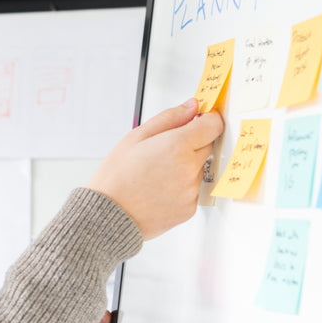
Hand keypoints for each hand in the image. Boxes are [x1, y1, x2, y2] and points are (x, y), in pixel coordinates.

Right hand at [87, 98, 223, 239]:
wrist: (108, 215)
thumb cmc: (116, 177)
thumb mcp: (136, 136)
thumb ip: (169, 118)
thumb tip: (191, 106)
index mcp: (177, 146)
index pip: (213, 125)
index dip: (207, 119)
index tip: (200, 119)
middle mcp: (189, 169)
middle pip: (208, 146)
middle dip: (193, 143)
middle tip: (165, 150)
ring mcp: (191, 191)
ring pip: (199, 169)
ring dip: (186, 166)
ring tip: (157, 173)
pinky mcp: (190, 209)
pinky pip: (193, 190)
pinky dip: (181, 187)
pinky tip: (160, 188)